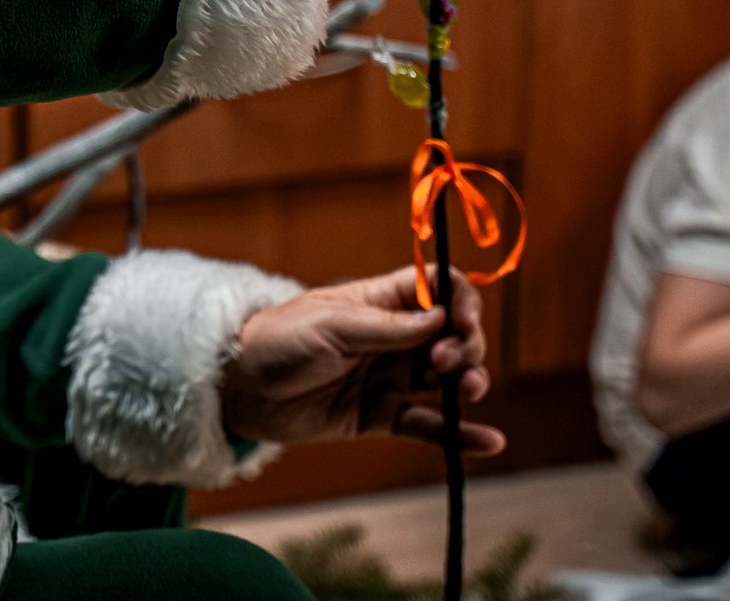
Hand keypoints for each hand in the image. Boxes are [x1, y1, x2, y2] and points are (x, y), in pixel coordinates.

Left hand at [217, 266, 504, 453]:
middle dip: (464, 345)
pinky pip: (428, 425)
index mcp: (380, 301)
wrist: (238, 389)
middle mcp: (393, 338)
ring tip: (467, 391)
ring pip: (447, 379)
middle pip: (452, 335)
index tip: (461, 321)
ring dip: (468, 382)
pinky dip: (459, 434)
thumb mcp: (331, 326)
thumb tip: (441, 320)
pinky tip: (490, 441)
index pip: (438, 289)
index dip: (459, 301)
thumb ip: (387, 328)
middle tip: (446, 361)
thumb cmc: (277, 341)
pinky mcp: (380, 416)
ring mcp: (389, 377)